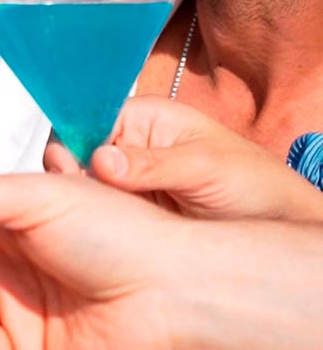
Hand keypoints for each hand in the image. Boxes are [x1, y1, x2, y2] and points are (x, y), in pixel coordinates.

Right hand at [92, 96, 322, 221]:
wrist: (281, 226)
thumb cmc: (256, 186)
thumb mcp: (205, 168)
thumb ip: (152, 165)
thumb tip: (100, 160)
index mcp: (145, 118)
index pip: (86, 120)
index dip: (70, 144)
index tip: (69, 171)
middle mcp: (130, 145)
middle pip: (76, 153)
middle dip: (72, 176)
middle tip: (84, 199)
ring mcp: (127, 180)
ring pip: (81, 186)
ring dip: (81, 201)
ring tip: (93, 219)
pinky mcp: (129, 211)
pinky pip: (97, 212)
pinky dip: (91, 220)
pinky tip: (97, 231)